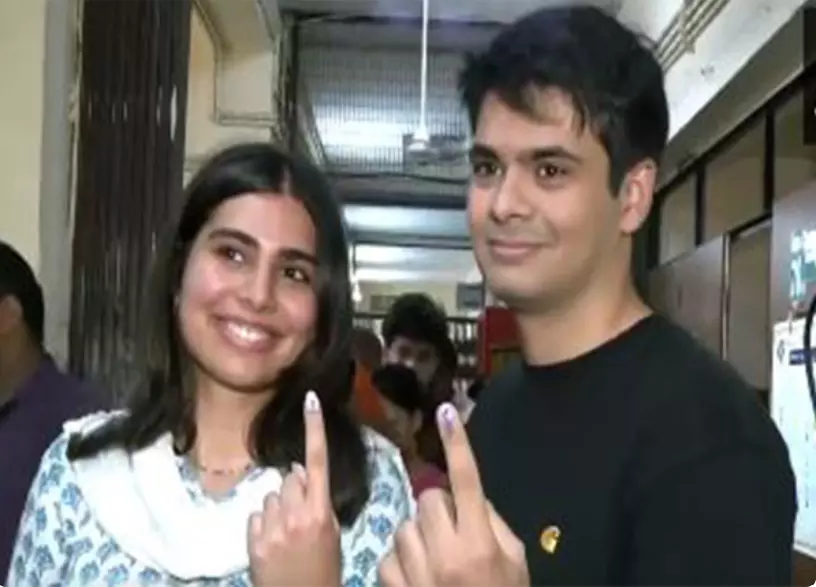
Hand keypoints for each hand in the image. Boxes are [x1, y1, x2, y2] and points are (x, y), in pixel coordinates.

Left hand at [248, 391, 340, 586]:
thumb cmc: (324, 571)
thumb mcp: (332, 535)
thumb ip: (318, 502)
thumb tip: (300, 473)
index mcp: (320, 513)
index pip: (318, 462)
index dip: (315, 429)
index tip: (310, 400)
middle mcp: (295, 516)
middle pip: (289, 478)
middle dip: (294, 489)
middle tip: (302, 515)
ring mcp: (272, 528)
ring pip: (271, 496)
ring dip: (278, 507)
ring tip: (287, 534)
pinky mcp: (253, 541)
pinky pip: (256, 514)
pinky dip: (263, 524)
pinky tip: (273, 543)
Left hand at [379, 403, 528, 586]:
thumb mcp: (515, 564)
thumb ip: (494, 525)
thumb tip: (471, 496)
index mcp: (481, 543)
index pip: (467, 481)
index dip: (458, 444)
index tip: (447, 411)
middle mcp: (446, 553)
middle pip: (429, 499)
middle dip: (439, 508)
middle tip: (451, 529)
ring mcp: (416, 573)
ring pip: (405, 524)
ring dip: (418, 535)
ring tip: (432, 560)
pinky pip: (388, 555)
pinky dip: (400, 561)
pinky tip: (414, 578)